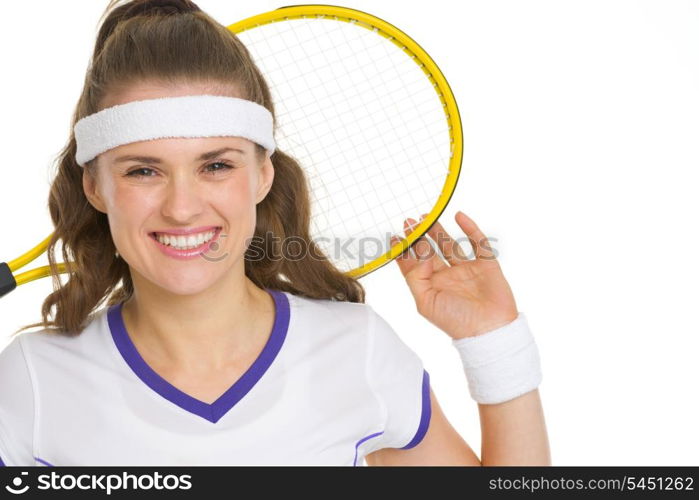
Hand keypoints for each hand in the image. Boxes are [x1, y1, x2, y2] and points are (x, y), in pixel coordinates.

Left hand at [391, 211, 518, 339]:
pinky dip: (470, 228)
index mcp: (432, 287)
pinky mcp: (486, 265)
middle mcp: (448, 277)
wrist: (489, 329)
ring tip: (426, 216)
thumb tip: (419, 255)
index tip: (394, 237)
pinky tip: (459, 216)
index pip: (414, 266)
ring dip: (439, 230)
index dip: (404, 252)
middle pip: (430, 251)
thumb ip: (416, 277)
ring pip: (450, 244)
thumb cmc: (456, 321)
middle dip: (419, 237)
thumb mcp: (426, 302)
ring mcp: (467, 270)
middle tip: (409, 222)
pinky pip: (478, 243)